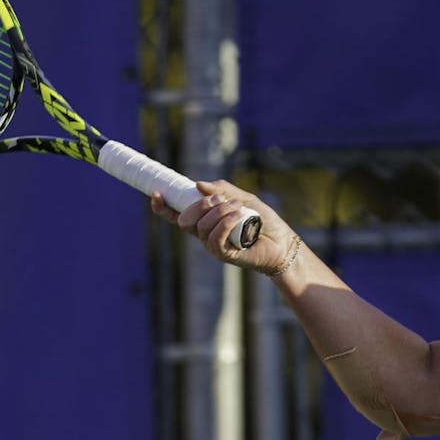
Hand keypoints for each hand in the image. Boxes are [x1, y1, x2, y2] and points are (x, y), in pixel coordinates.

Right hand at [149, 179, 295, 274]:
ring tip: (240, 208)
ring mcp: (213, 246)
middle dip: (200, 206)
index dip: (163, 206)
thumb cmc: (264, 220)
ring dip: (219, 212)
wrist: (283, 241)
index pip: (177, 214)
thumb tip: (197, 185)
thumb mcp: (244, 197)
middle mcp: (205, 234)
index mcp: (205, 220)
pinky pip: (214, 237)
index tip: (156, 192)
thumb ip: (222, 190)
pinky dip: (225, 223)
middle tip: (221, 200)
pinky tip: (239, 216)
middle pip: (186, 219)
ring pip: (202, 227)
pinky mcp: (224, 254)